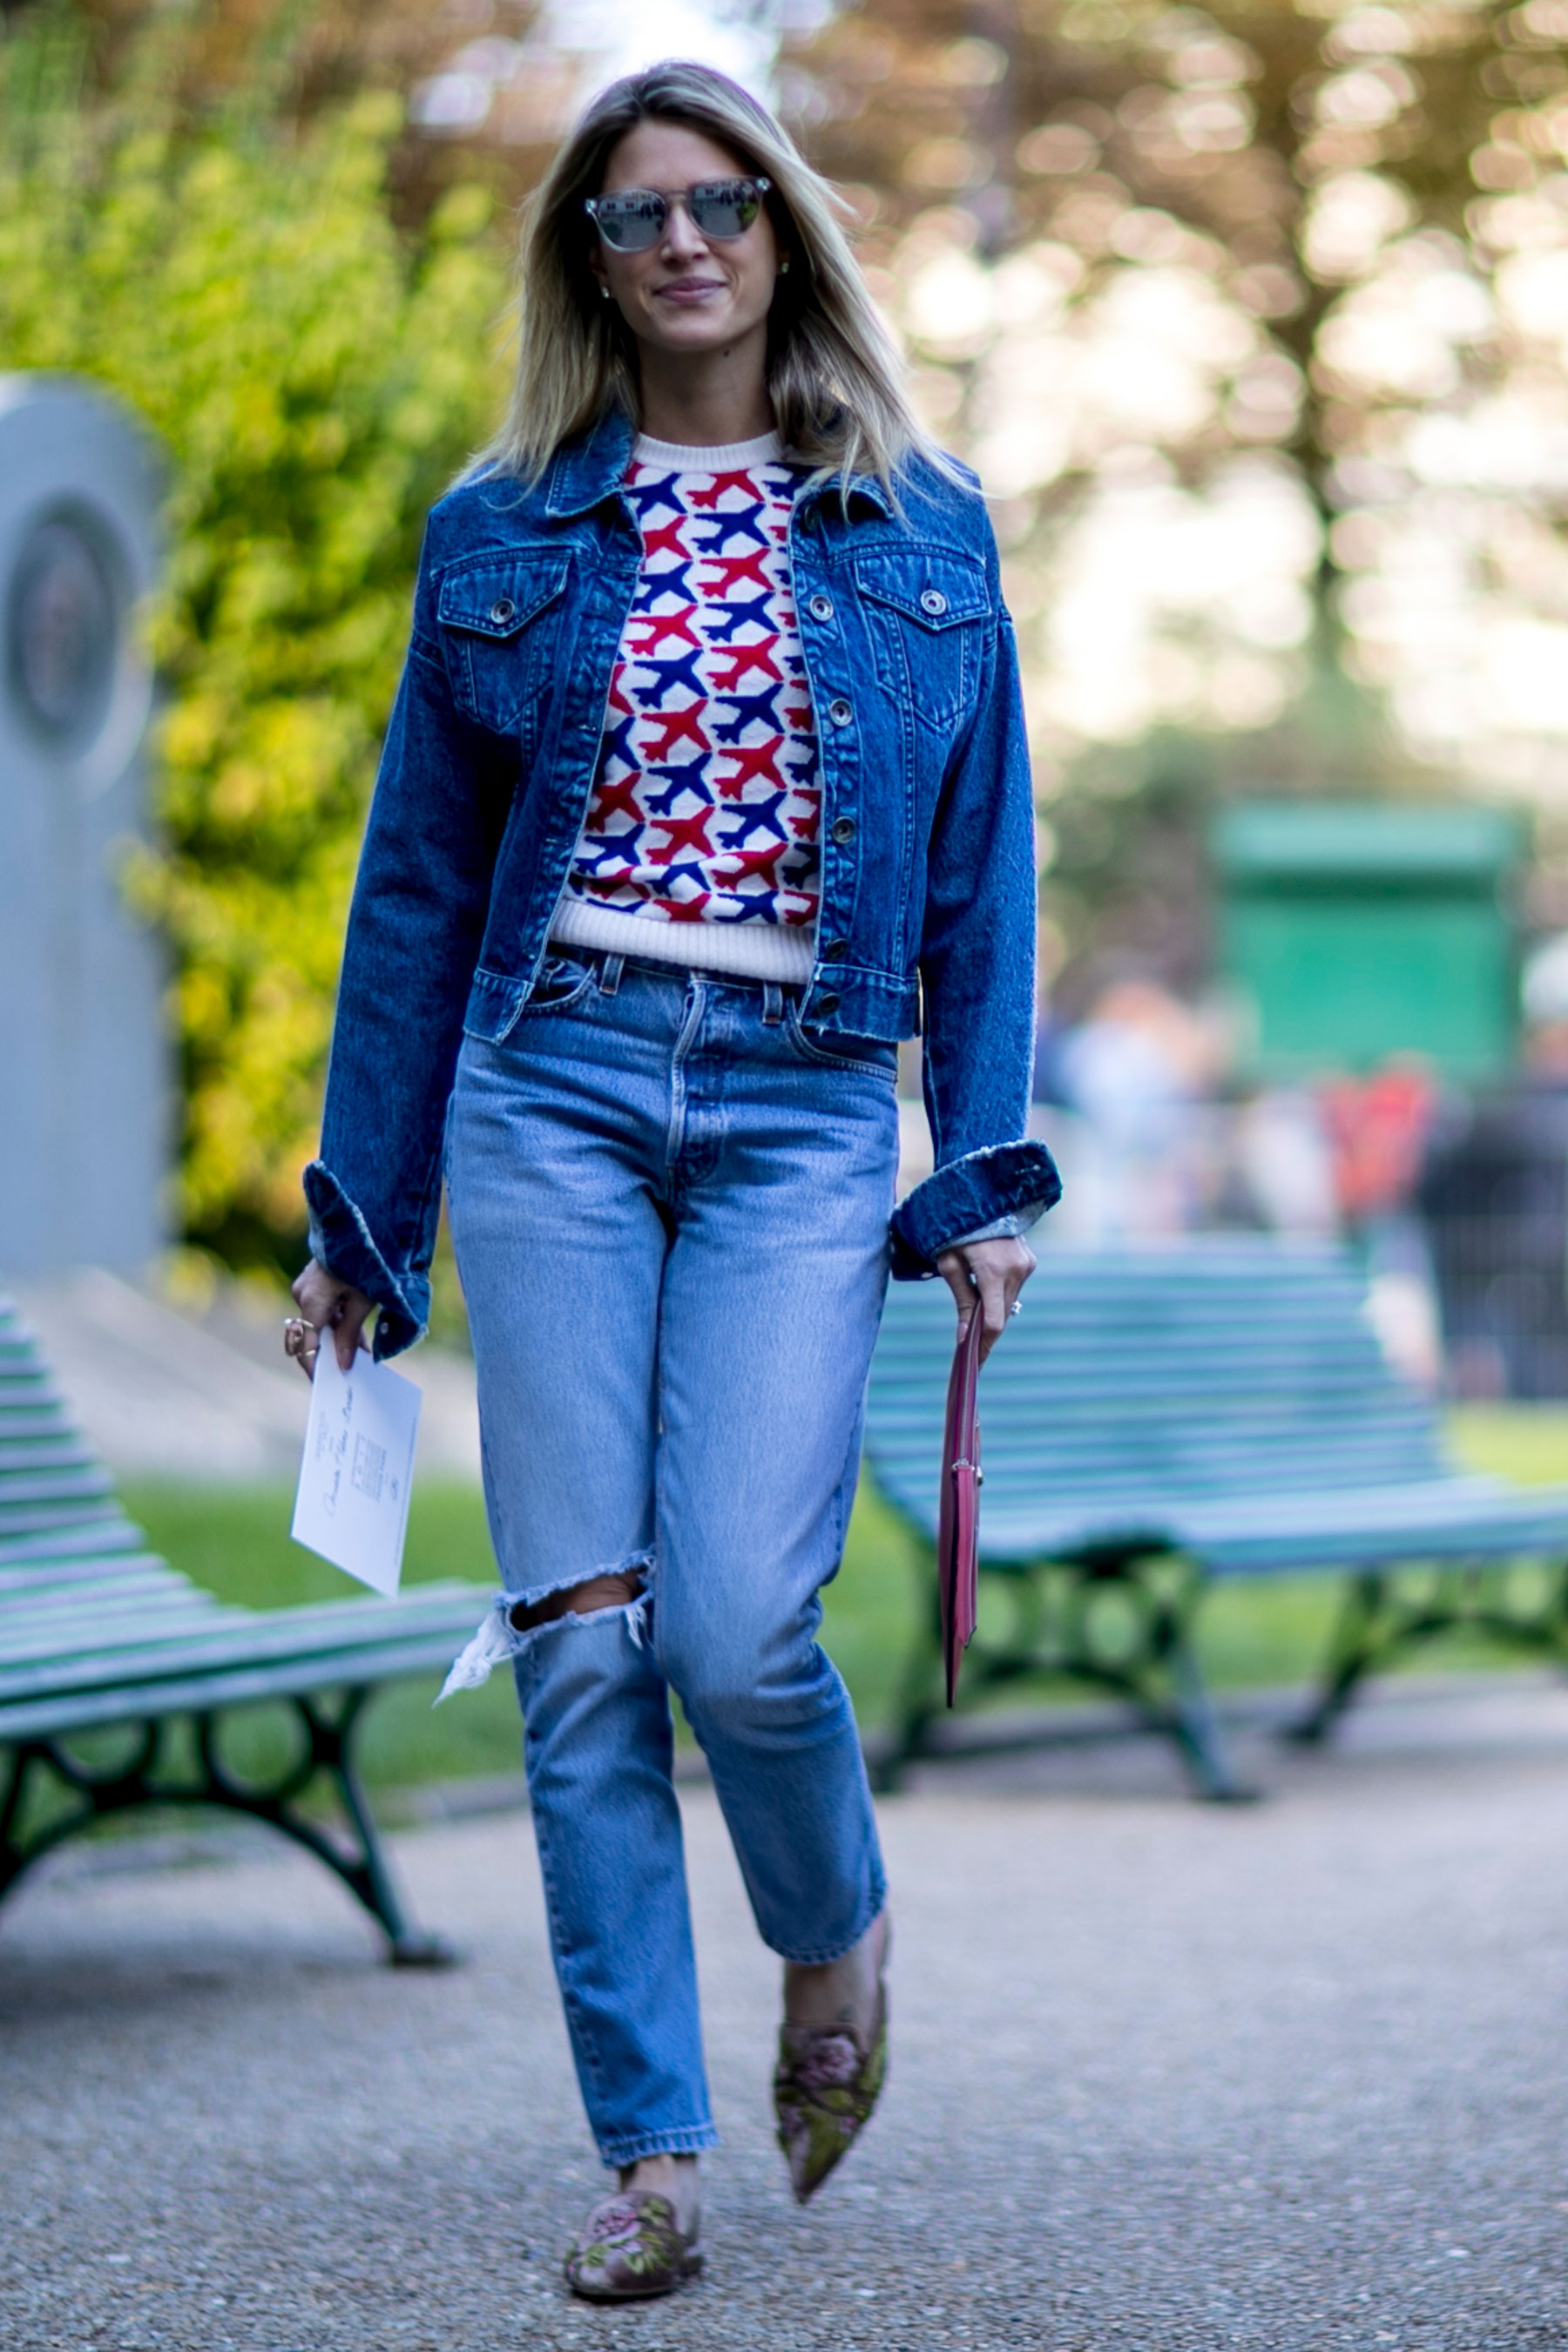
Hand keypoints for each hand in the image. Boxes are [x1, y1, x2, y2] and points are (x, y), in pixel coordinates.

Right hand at [287, 1258, 374, 1380]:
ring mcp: (307, 1286)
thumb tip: (343, 1363)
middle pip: (312, 1335)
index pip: (306, 1346)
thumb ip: (351, 1333)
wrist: (364, 1219)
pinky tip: (359, 1337)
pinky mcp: (317, 1280)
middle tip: (352, 1373)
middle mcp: (303, 1293)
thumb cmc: (366, 1259)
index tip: (328, 1386)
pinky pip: (325, 1309)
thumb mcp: (364, 1300)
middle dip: (331, 1354)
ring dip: (340, 1339)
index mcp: (311, 1301)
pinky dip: (340, 1322)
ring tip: (362, 1356)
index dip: (316, 1368)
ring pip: (321, 1322)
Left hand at [935, 1235, 1035, 1364]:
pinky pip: (1013, 1287)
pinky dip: (999, 1293)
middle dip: (985, 1331)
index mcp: (994, 1272)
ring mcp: (1026, 1264)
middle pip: (1002, 1315)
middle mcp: (1016, 1270)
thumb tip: (966, 1336)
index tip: (973, 1362)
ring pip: (1008, 1302)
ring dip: (992, 1310)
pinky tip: (984, 1285)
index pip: (994, 1322)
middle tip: (968, 1346)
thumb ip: (962, 1300)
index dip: (983, 1346)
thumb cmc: (954, 1228)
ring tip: (973, 1308)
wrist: (978, 1195)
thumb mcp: (949, 1263)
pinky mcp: (1029, 1260)